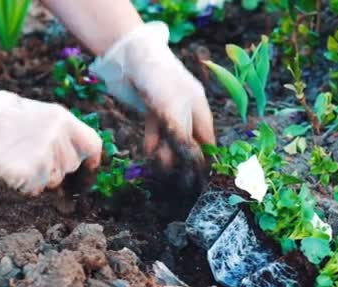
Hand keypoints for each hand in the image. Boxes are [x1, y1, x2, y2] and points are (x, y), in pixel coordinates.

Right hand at [0, 84, 101, 194]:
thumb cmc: (8, 117)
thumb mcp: (44, 115)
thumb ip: (65, 132)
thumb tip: (82, 153)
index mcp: (65, 121)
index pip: (93, 145)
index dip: (92, 158)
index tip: (90, 165)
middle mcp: (59, 139)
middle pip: (72, 165)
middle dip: (60, 165)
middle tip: (37, 154)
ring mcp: (45, 157)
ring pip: (55, 179)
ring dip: (43, 175)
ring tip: (23, 158)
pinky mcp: (30, 174)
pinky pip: (37, 188)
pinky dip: (27, 183)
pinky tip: (15, 167)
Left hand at [90, 22, 214, 186]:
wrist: (130, 57)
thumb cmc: (159, 81)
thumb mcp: (174, 112)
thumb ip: (184, 137)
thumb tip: (195, 162)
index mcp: (199, 105)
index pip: (207, 137)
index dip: (205, 156)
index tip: (200, 176)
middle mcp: (187, 107)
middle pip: (189, 138)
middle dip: (184, 157)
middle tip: (180, 178)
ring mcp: (169, 107)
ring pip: (171, 135)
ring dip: (167, 152)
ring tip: (162, 169)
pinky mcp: (151, 107)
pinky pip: (156, 128)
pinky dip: (154, 141)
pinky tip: (150, 154)